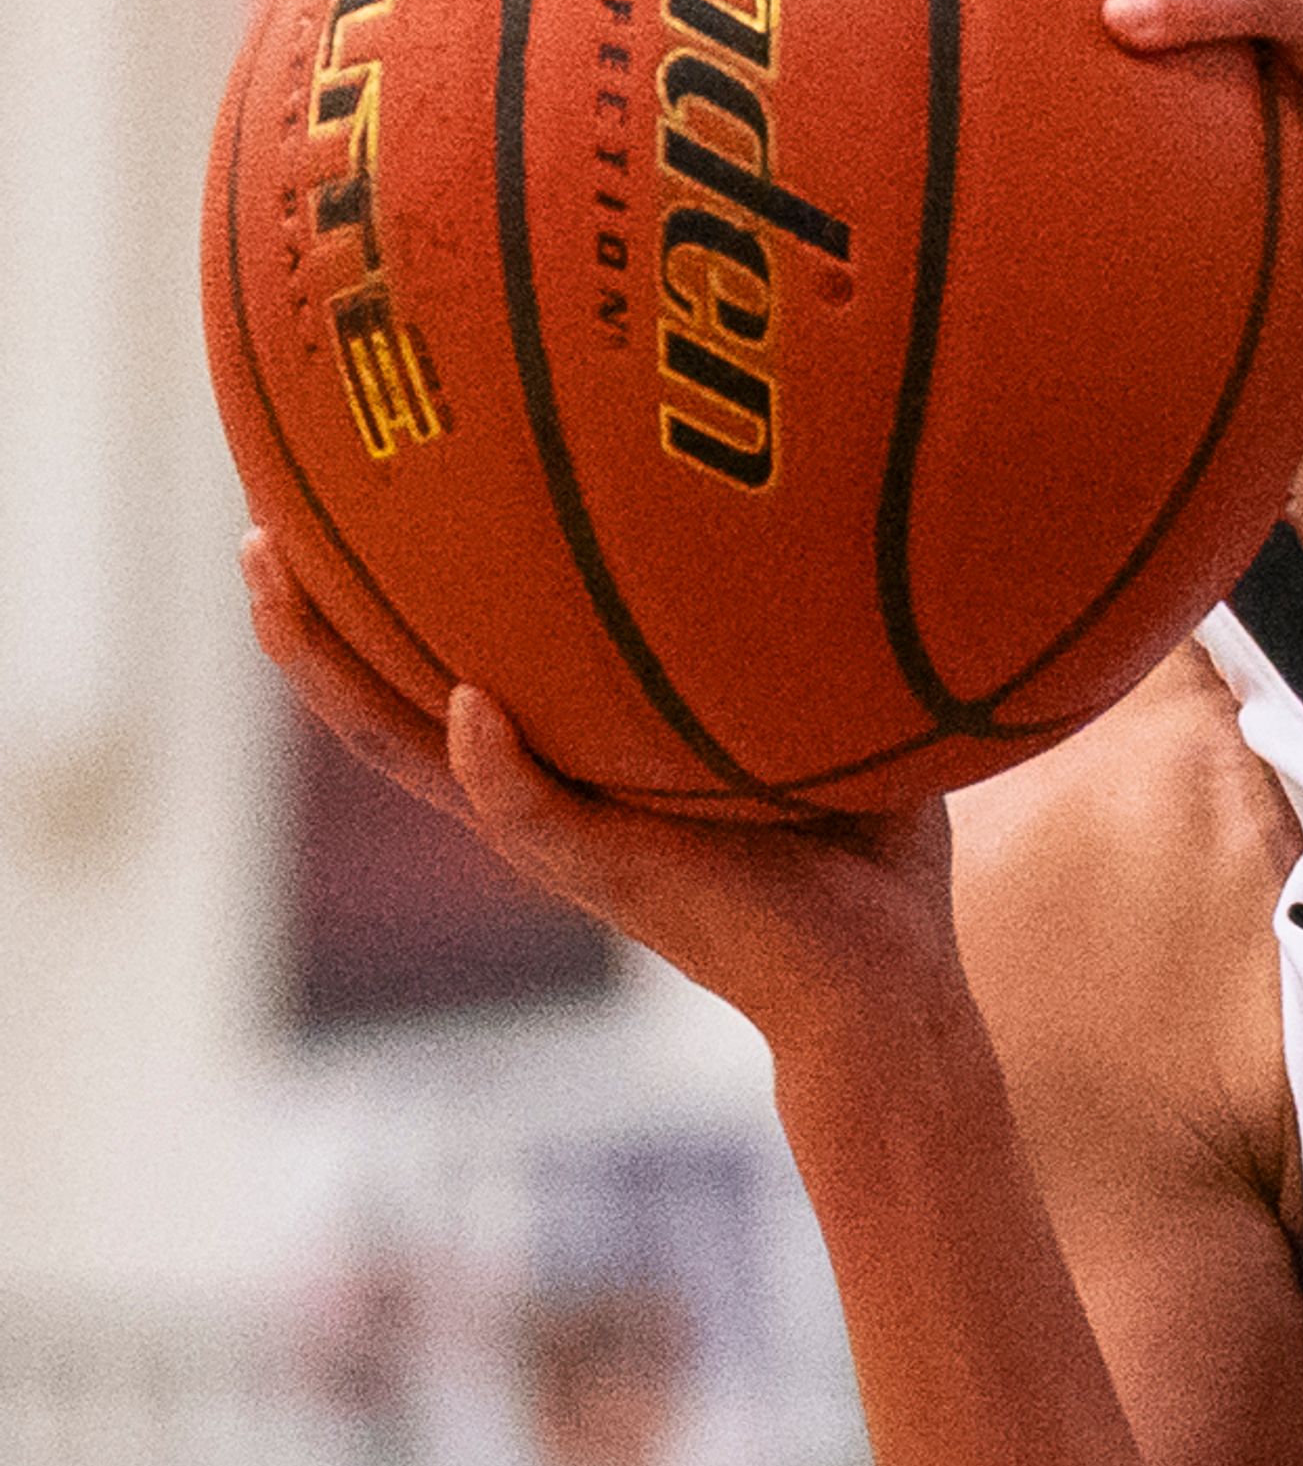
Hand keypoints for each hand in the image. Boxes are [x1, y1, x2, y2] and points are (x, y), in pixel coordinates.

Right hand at [237, 535, 961, 1061]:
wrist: (881, 979)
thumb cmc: (859, 846)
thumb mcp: (814, 702)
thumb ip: (798, 620)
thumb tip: (837, 485)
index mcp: (576, 755)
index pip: (446, 671)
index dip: (382, 606)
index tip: (329, 511)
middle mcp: (545, 793)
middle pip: (387, 709)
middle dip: (314, 629)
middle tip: (259, 535)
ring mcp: (567, 839)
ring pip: (415, 757)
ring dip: (344, 680)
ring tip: (288, 591)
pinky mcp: (615, 880)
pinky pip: (532, 820)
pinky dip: (495, 770)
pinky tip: (467, 708)